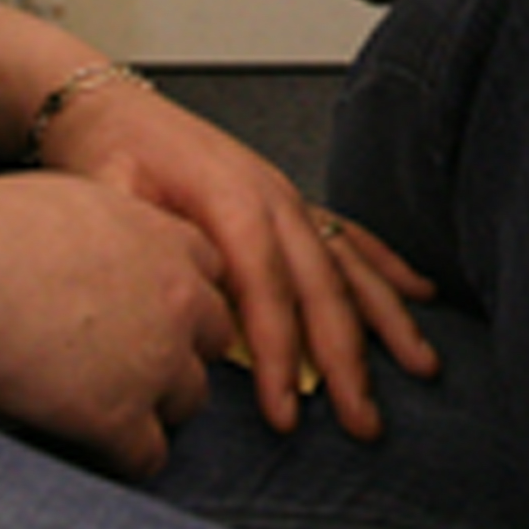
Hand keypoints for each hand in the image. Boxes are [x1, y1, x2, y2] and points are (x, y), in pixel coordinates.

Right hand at [0, 168, 231, 475]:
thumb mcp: (70, 202)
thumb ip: (106, 229)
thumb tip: (89, 247)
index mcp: (163, 240)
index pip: (208, 275)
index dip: (178, 298)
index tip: (150, 310)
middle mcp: (176, 300)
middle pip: (213, 338)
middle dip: (181, 351)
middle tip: (137, 362)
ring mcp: (155, 362)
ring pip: (190, 399)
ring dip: (158, 406)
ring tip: (115, 411)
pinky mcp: (119, 417)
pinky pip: (148, 455)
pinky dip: (126, 459)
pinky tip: (96, 451)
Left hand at [35, 69, 438, 436]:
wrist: (111, 108)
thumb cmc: (108, 154)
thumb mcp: (109, 200)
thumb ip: (148, 251)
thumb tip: (175, 312)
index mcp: (230, 200)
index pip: (266, 292)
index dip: (282, 356)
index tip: (287, 413)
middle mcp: (271, 198)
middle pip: (322, 288)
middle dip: (348, 359)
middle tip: (364, 420)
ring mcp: (287, 199)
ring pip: (348, 266)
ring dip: (387, 321)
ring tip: (420, 366)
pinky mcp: (289, 202)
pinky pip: (350, 236)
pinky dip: (387, 267)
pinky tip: (420, 294)